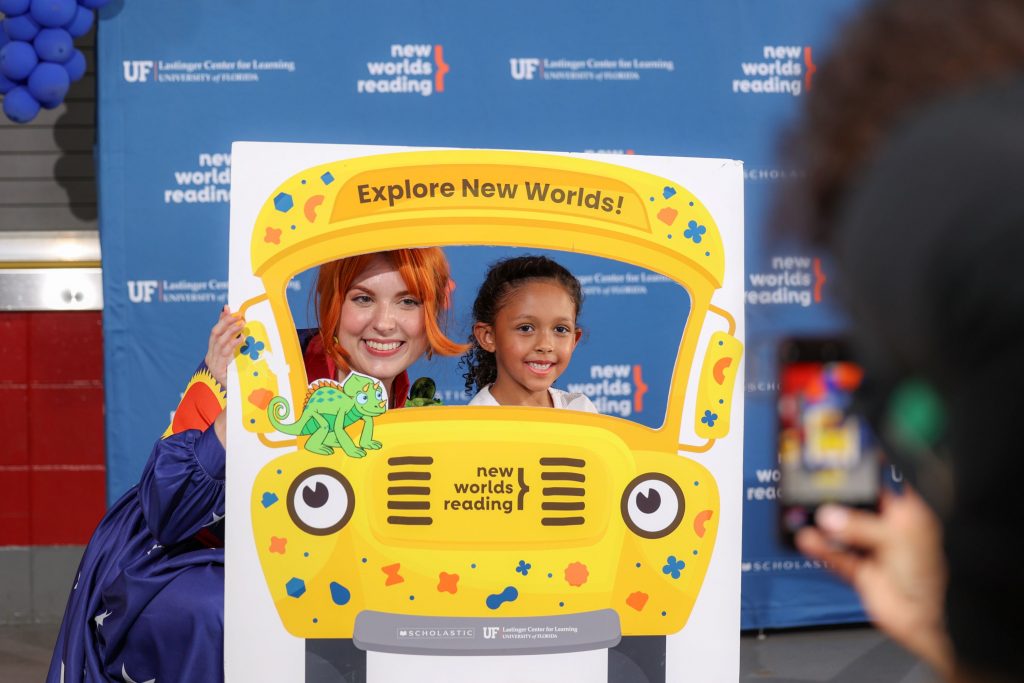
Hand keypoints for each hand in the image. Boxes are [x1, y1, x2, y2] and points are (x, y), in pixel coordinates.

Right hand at [205, 305, 244, 387]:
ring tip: (242, 324)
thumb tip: (241, 327)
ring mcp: (214, 364)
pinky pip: (225, 354)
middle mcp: (210, 357)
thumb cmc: (238, 377)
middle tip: (238, 315)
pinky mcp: (219, 371)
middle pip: (215, 334)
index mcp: (213, 353)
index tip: (228, 308)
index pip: (215, 331)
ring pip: (219, 342)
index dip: (221, 319)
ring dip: (231, 331)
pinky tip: (240, 338)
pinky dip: (232, 344)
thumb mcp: (237, 358)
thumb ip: (236, 344)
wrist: (237, 398)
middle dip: (225, 322)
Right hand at [796, 488, 952, 677]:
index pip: (885, 484)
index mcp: (908, 515)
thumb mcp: (895, 539)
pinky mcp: (860, 570)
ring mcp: (874, 550)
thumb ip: (860, 525)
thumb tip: (831, 516)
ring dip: (823, 527)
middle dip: (836, 501)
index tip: (844, 459)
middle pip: (857, 507)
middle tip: (815, 489)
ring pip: (842, 532)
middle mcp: (890, 530)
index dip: (866, 472)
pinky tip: (807, 540)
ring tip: (804, 516)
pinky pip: (835, 555)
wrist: (923, 623)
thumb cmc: (927, 580)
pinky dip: (820, 548)